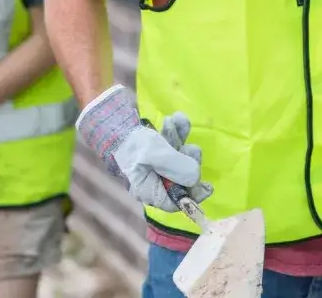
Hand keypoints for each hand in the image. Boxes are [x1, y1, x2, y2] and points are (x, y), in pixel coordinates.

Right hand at [76, 85, 210, 212]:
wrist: (113, 120)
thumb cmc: (132, 142)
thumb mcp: (156, 154)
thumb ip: (177, 167)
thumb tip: (196, 178)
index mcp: (149, 190)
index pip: (175, 202)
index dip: (193, 195)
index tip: (208, 186)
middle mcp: (154, 180)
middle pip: (181, 178)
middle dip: (187, 159)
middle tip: (189, 148)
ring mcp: (157, 163)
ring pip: (180, 156)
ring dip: (180, 138)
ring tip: (172, 124)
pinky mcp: (160, 146)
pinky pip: (175, 141)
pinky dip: (178, 129)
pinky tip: (176, 118)